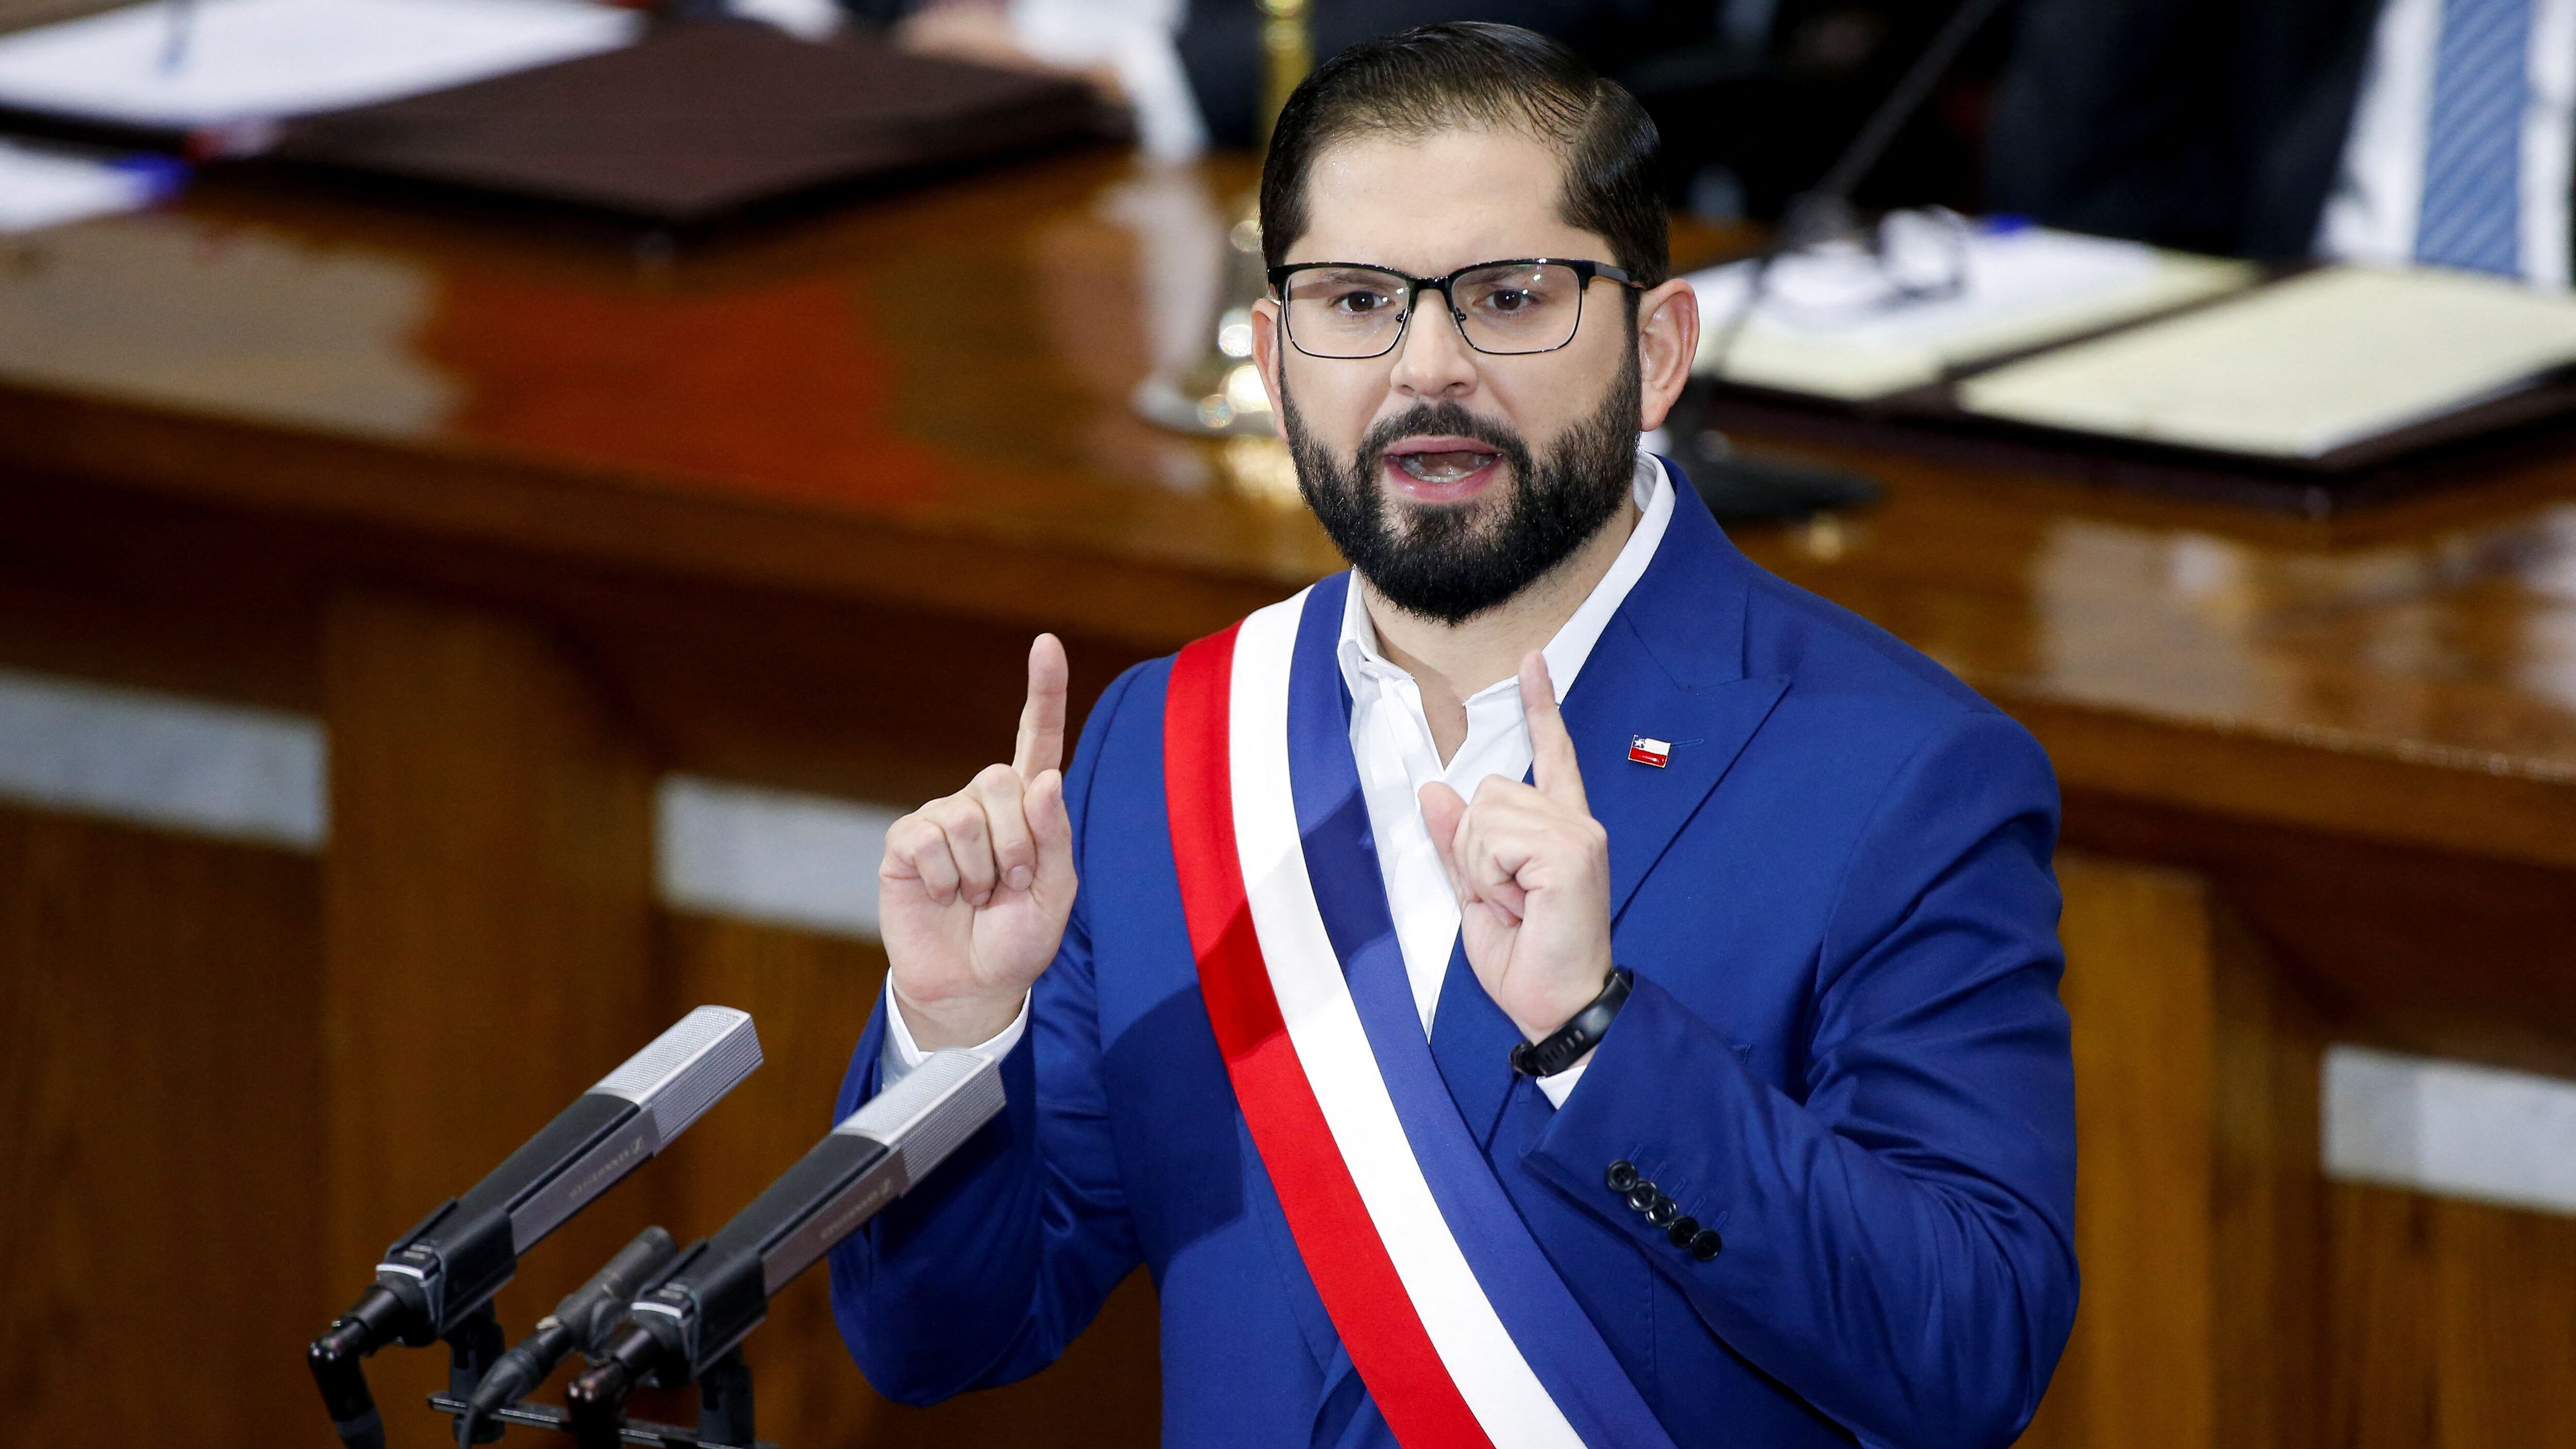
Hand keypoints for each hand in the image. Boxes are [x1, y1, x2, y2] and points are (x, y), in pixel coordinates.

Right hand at [880, 635, 1077, 1049]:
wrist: (973, 984)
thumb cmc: (1019, 937)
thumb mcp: (1056, 893)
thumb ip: (1055, 836)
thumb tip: (1046, 778)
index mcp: (1029, 806)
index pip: (1038, 739)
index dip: (1043, 691)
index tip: (1046, 644)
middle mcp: (983, 801)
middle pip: (1003, 781)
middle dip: (1018, 843)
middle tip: (1012, 886)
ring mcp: (941, 818)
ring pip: (967, 814)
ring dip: (982, 869)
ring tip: (979, 897)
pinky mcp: (906, 842)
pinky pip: (929, 840)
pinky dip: (946, 878)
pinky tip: (945, 897)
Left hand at [1420, 653, 1615, 1044]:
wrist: (1558, 1005)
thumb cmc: (1528, 959)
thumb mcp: (1476, 894)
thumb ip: (1459, 842)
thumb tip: (1435, 790)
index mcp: (1560, 828)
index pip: (1552, 755)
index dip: (1542, 707)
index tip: (1532, 663)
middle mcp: (1576, 822)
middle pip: (1489, 790)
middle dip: (1473, 847)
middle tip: (1505, 898)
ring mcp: (1577, 834)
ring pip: (1485, 813)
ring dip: (1481, 865)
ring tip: (1515, 904)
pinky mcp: (1570, 852)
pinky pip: (1494, 839)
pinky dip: (1490, 877)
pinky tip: (1520, 905)